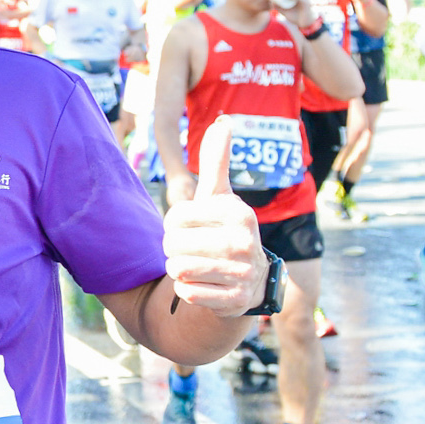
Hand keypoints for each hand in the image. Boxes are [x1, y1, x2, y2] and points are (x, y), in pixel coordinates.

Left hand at [161, 118, 266, 316]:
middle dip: (173, 249)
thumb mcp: (220, 197)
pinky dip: (187, 291)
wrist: (251, 281)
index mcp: (238, 213)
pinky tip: (204, 285)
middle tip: (192, 250)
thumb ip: (217, 161)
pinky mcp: (234, 301)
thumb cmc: (225, 230)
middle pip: (173, 245)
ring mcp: (242, 273)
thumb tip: (224, 122)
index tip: (190, 227)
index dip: (173, 224)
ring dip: (178, 269)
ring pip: (178, 269)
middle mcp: (244, 242)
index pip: (175, 217)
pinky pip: (187, 294)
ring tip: (196, 266)